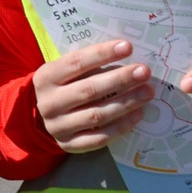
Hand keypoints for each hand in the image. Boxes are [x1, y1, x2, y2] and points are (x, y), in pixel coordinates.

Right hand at [33, 40, 154, 154]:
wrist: (44, 116)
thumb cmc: (64, 86)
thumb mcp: (67, 72)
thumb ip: (90, 65)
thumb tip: (128, 60)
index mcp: (46, 78)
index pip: (76, 63)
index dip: (103, 54)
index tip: (128, 47)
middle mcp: (49, 103)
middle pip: (89, 90)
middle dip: (120, 79)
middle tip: (144, 72)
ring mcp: (58, 127)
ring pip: (96, 115)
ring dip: (125, 103)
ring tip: (147, 92)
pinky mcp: (69, 145)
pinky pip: (99, 138)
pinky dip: (120, 126)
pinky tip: (137, 114)